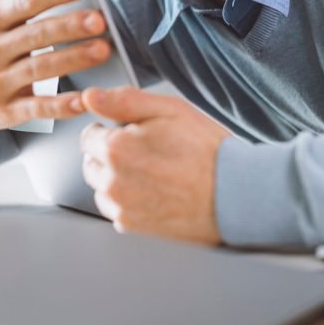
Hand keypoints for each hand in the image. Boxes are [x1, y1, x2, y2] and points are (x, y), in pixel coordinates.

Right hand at [0, 0, 110, 141]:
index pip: (24, 2)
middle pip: (36, 35)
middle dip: (69, 26)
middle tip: (100, 20)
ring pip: (41, 69)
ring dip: (73, 60)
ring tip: (103, 50)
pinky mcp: (4, 111)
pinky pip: (36, 108)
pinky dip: (61, 106)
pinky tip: (85, 100)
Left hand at [80, 86, 230, 243]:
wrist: (235, 195)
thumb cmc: (207, 152)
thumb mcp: (169, 110)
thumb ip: (123, 100)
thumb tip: (90, 96)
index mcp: (117, 149)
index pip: (88, 135)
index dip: (109, 129)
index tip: (129, 131)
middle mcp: (113, 182)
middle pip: (92, 163)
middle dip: (111, 154)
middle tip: (146, 151)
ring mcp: (122, 208)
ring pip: (102, 188)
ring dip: (117, 179)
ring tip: (152, 172)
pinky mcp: (134, 228)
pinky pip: (117, 210)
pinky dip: (128, 201)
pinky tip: (155, 192)